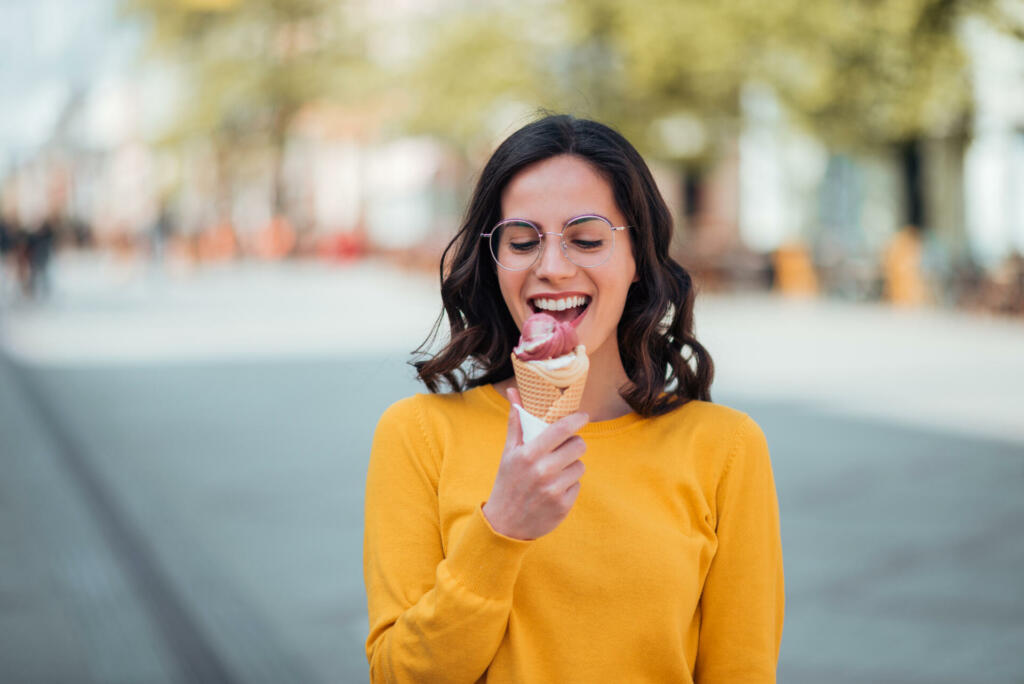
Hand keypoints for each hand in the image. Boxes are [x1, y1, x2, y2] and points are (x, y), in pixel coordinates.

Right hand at [481, 388, 587, 539]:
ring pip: (580, 466)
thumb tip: (513, 392)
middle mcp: (542, 471)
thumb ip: (516, 422)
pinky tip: (554, 489)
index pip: (561, 429)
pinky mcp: (563, 505)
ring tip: (554, 473)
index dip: (577, 420)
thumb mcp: (508, 453)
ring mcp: (554, 489)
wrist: (504, 524)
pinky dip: (569, 485)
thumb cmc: (507, 483)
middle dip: (574, 445)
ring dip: (571, 466)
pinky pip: (578, 485)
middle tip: (564, 449)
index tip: (583, 416)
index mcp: (528, 454)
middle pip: (578, 446)